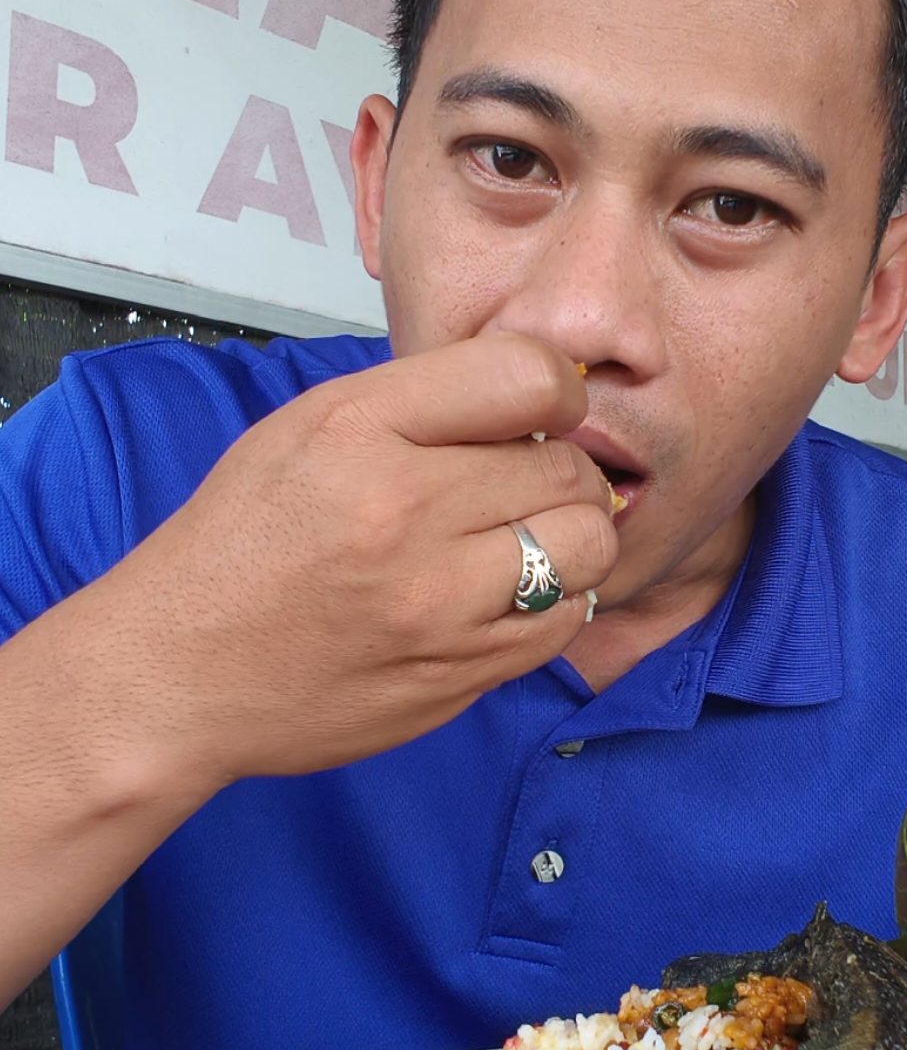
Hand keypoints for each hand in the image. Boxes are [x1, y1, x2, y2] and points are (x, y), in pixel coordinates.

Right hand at [80, 334, 617, 790]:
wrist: (178, 671)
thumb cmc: (243, 540)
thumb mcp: (307, 429)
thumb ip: (420, 401)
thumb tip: (536, 394)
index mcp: (361, 428)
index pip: (530, 376)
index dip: (559, 391)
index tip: (544, 412)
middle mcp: (403, 510)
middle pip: (567, 466)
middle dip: (560, 468)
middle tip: (521, 486)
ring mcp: (435, 602)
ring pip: (586, 546)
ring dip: (572, 537)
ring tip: (529, 540)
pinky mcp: (454, 673)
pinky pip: (563, 624)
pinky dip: (555, 604)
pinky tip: (511, 596)